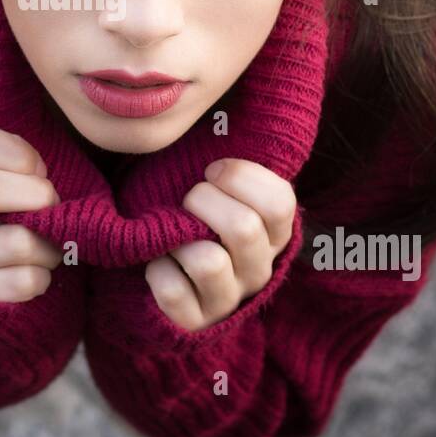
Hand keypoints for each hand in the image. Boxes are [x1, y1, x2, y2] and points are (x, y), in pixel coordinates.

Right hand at [0, 93, 64, 302]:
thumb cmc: (14, 214)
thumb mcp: (8, 173)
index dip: (20, 153)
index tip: (40, 168)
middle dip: (37, 196)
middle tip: (51, 207)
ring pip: (18, 242)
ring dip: (51, 245)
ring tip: (50, 246)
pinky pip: (26, 282)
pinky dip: (45, 278)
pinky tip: (37, 273)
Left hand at [143, 158, 296, 331]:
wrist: (165, 281)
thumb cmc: (189, 217)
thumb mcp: (217, 190)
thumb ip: (226, 162)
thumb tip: (223, 112)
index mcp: (272, 233)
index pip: (280, 202)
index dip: (243, 177)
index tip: (212, 169)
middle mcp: (258, 269)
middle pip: (244, 227)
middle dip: (203, 202)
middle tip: (187, 199)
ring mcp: (228, 299)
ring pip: (208, 262)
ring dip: (178, 239)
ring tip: (170, 234)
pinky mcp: (194, 324)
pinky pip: (173, 291)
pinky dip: (156, 271)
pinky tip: (156, 263)